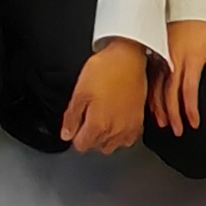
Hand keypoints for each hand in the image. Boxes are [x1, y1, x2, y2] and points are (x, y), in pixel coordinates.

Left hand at [61, 38, 149, 153]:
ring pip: (112, 145)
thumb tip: (66, 135)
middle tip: (90, 114)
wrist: (129, 58)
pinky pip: (127, 139)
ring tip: (103, 115)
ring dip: (105, 136)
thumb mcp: (80, 91)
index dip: (75, 133)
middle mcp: (115, 132)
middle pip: (96, 146)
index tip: (77, 122)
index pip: (81, 146)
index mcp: (98, 126)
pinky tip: (116, 118)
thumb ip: (71, 117)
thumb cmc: (105, 70)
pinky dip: (120, 134)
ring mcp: (129, 129)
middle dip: (90, 135)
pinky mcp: (139, 123)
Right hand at [155, 22, 205, 136]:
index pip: (189, 90)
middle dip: (173, 114)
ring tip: (163, 122)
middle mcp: (174, 57)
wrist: (192, 0)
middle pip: (170, 92)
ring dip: (159, 106)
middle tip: (177, 130)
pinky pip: (151, 75)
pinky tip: (152, 102)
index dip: (191, 110)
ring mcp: (163, 53)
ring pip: (157, 85)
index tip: (194, 123)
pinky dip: (150, 91)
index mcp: (192, 57)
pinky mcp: (157, 50)